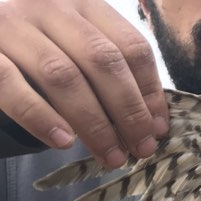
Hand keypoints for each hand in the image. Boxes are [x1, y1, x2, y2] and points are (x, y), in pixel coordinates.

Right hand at [0, 0, 167, 165]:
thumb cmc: (39, 56)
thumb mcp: (79, 53)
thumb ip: (112, 77)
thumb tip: (154, 125)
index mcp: (84, 5)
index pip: (131, 46)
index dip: (150, 92)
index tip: (157, 129)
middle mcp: (49, 6)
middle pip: (103, 60)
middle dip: (128, 111)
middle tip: (140, 149)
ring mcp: (11, 24)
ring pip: (62, 75)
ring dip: (94, 123)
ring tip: (111, 156)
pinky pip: (11, 85)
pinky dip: (40, 116)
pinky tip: (64, 141)